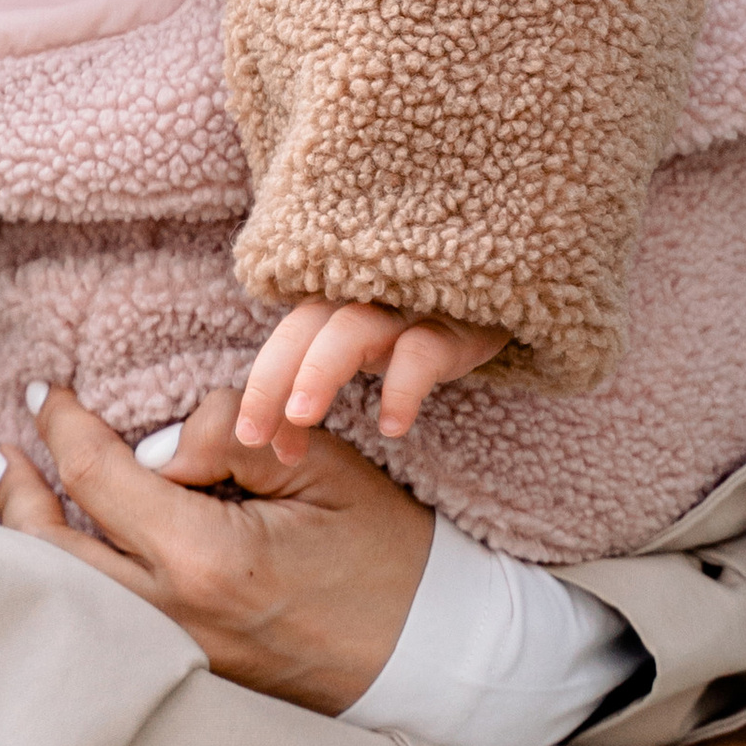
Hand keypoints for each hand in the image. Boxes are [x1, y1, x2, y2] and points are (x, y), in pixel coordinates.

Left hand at [0, 383, 433, 713]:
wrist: (433, 658)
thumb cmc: (384, 553)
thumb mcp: (319, 466)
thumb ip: (230, 434)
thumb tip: (152, 440)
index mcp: (205, 557)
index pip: (98, 478)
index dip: (63, 426)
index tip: (46, 392)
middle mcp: (174, 618)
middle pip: (53, 551)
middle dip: (15, 493)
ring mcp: (175, 662)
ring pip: (63, 602)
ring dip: (15, 550)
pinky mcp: (186, 684)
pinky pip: (95, 634)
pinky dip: (54, 595)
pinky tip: (34, 576)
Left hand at [239, 297, 509, 449]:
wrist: (496, 297)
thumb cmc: (410, 330)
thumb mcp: (359, 356)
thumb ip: (312, 395)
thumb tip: (274, 448)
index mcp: (332, 304)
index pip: (283, 342)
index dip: (260, 387)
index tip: (249, 439)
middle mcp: (361, 297)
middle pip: (303, 329)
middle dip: (271, 379)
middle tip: (251, 436)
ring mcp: (407, 307)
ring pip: (351, 329)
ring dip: (319, 371)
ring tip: (301, 417)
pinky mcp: (455, 325)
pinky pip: (421, 352)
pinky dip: (401, 387)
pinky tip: (392, 426)